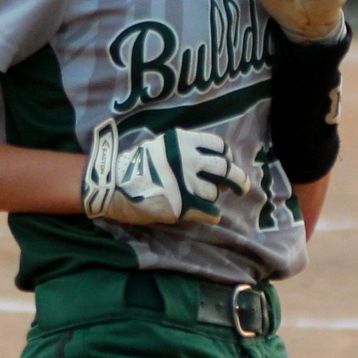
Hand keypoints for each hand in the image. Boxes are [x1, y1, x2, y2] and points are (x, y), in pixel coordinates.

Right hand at [82, 118, 248, 225]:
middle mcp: (188, 160)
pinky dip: (212, 214)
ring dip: (210, 196)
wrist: (113, 185)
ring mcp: (186, 183)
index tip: (227, 162)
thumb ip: (184, 150)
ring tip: (197, 197)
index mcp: (183, 141)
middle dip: (237, 178)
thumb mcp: (160, 146)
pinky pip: (209, 212)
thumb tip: (212, 162)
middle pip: (224, 168)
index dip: (226, 156)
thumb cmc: (135, 166)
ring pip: (213, 191)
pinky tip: (211, 215)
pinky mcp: (182, 204)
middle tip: (243, 186)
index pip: (219, 146)